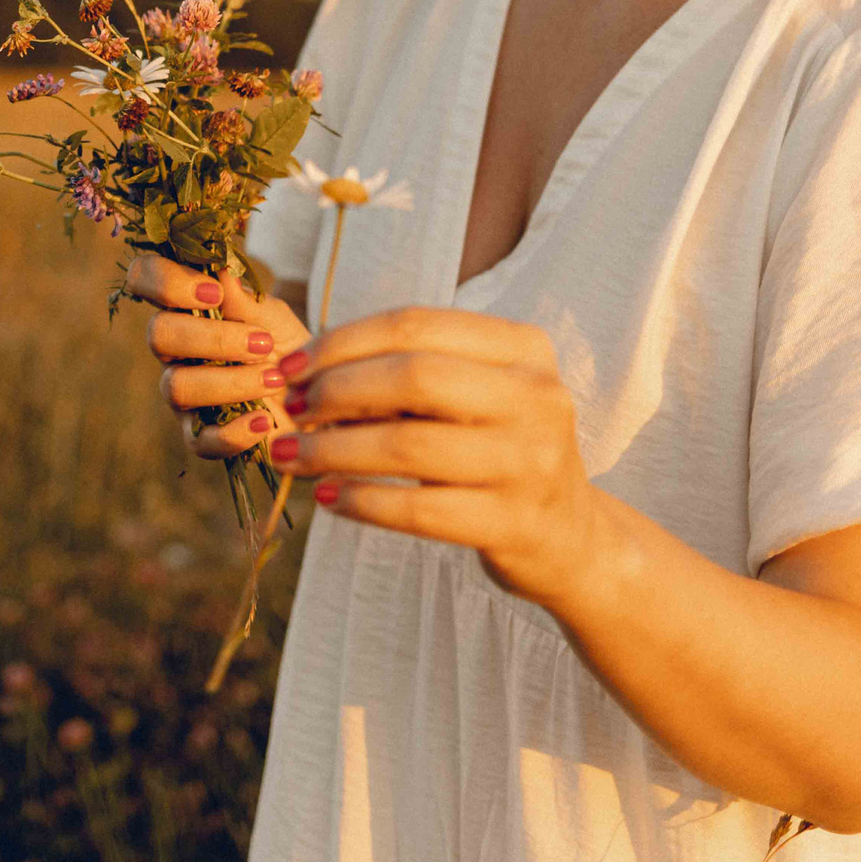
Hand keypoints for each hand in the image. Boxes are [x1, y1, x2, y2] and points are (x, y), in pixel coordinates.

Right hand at [123, 255, 310, 461]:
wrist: (315, 400)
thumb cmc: (288, 350)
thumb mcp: (276, 320)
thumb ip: (247, 299)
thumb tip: (220, 270)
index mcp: (184, 308)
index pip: (143, 277)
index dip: (165, 281)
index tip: (214, 293)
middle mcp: (174, 351)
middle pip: (157, 334)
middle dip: (212, 337)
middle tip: (263, 344)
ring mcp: (183, 396)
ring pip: (176, 386)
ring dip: (230, 381)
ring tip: (274, 380)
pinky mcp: (201, 437)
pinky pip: (200, 440)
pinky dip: (234, 431)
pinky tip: (265, 420)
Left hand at [271, 306, 602, 604]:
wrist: (570, 536)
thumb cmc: (498, 450)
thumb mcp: (474, 396)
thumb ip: (408, 376)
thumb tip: (306, 375)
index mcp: (524, 348)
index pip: (415, 325)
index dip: (342, 342)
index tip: (291, 368)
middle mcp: (537, 397)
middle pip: (413, 376)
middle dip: (336, 390)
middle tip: (293, 411)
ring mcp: (530, 462)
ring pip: (408, 446)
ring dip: (333, 450)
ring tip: (291, 456)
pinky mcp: (514, 524)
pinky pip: (418, 510)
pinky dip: (361, 502)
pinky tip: (329, 499)